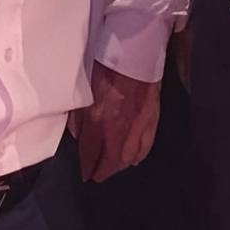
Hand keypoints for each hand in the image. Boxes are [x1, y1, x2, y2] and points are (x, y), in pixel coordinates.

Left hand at [69, 61, 159, 181]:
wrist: (136, 52)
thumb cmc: (107, 67)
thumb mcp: (85, 89)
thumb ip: (80, 116)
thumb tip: (78, 136)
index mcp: (99, 120)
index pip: (91, 152)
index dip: (87, 165)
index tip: (85, 173)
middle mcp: (119, 129)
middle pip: (111, 160)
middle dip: (104, 171)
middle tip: (97, 176)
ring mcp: (138, 126)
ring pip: (129, 156)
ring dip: (119, 166)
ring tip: (113, 169)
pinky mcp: (152, 119)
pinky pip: (146, 145)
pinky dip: (139, 155)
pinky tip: (134, 159)